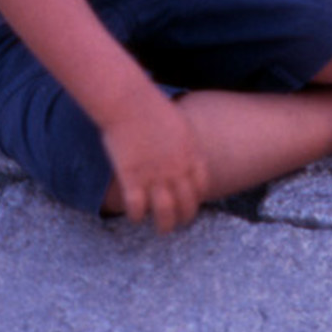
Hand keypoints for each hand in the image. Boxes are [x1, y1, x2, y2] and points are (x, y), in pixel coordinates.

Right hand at [102, 90, 210, 233]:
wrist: (129, 102)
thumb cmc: (151, 106)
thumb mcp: (180, 123)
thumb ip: (184, 143)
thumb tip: (184, 150)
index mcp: (191, 155)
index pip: (201, 187)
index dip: (197, 198)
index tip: (190, 203)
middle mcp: (177, 170)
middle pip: (187, 204)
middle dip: (184, 218)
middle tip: (178, 222)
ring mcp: (155, 177)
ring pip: (166, 213)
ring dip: (165, 225)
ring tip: (162, 229)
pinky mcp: (133, 179)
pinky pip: (137, 208)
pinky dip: (137, 216)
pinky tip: (135, 216)